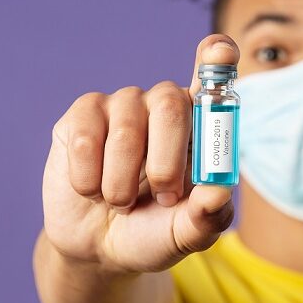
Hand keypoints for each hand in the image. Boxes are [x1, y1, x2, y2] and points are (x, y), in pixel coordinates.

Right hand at [41, 34, 238, 272]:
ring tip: (121, 203)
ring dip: (122, 182)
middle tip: (163, 197)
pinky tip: (91, 190)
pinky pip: (84, 137)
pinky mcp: (81, 117)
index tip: (222, 52)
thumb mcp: (186, 235)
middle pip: (170, 102)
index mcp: (199, 126)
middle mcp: (162, 106)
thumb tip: (218, 192)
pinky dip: (89, 178)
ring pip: (126, 129)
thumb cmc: (153, 232)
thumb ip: (207, 217)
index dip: (217, 57)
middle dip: (166, 160)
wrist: (100, 250)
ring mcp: (121, 107)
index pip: (213, 75)